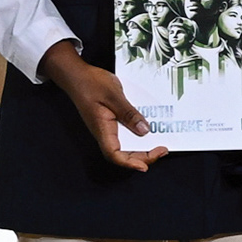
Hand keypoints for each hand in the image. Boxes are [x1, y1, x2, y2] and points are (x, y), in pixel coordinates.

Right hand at [41, 46, 158, 171]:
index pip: (114, 154)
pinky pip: (126, 132)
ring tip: (161, 143)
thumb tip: (144, 131)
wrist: (78, 74)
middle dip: (143, 156)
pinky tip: (152, 128)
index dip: (129, 163)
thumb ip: (129, 113)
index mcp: (102, 128)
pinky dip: (139, 134)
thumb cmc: (91, 83)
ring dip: (142, 147)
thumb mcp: (114, 95)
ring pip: (126, 144)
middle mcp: (105, 132)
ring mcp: (108, 127)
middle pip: (123, 153)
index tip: (145, 166)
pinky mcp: (111, 121)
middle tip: (163, 150)